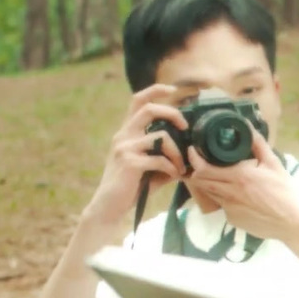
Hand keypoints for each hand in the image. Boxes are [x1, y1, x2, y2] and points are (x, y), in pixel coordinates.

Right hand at [81, 84, 189, 226]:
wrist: (109, 208)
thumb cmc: (132, 187)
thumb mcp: (148, 166)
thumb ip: (164, 154)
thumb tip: (188, 150)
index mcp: (126, 132)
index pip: (137, 101)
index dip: (155, 90)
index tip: (172, 89)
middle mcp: (123, 136)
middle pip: (150, 109)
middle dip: (173, 114)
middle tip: (185, 127)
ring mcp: (124, 148)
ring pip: (161, 137)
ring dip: (177, 153)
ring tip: (180, 167)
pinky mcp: (129, 162)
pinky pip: (160, 159)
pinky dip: (172, 168)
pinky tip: (174, 176)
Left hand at [183, 128, 298, 243]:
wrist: (292, 222)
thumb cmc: (285, 191)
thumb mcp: (273, 163)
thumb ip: (257, 144)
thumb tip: (247, 126)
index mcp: (239, 176)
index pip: (204, 169)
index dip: (194, 159)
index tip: (193, 150)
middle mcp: (229, 193)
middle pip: (200, 181)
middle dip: (196, 171)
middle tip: (201, 162)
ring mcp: (229, 209)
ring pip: (209, 193)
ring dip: (209, 183)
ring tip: (219, 176)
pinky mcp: (232, 220)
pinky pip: (222, 205)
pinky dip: (224, 197)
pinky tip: (237, 195)